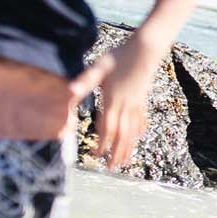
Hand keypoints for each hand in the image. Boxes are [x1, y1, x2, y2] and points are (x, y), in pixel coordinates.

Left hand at [74, 33, 170, 171]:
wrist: (146, 48)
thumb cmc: (120, 55)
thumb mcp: (99, 66)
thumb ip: (85, 81)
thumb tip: (69, 91)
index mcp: (113, 99)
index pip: (107, 127)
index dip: (102, 143)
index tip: (96, 155)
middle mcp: (126, 105)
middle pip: (122, 134)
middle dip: (116, 153)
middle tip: (112, 169)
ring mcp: (137, 103)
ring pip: (133, 131)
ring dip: (128, 148)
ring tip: (125, 162)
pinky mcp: (143, 99)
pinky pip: (141, 120)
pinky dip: (139, 131)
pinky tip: (138, 137)